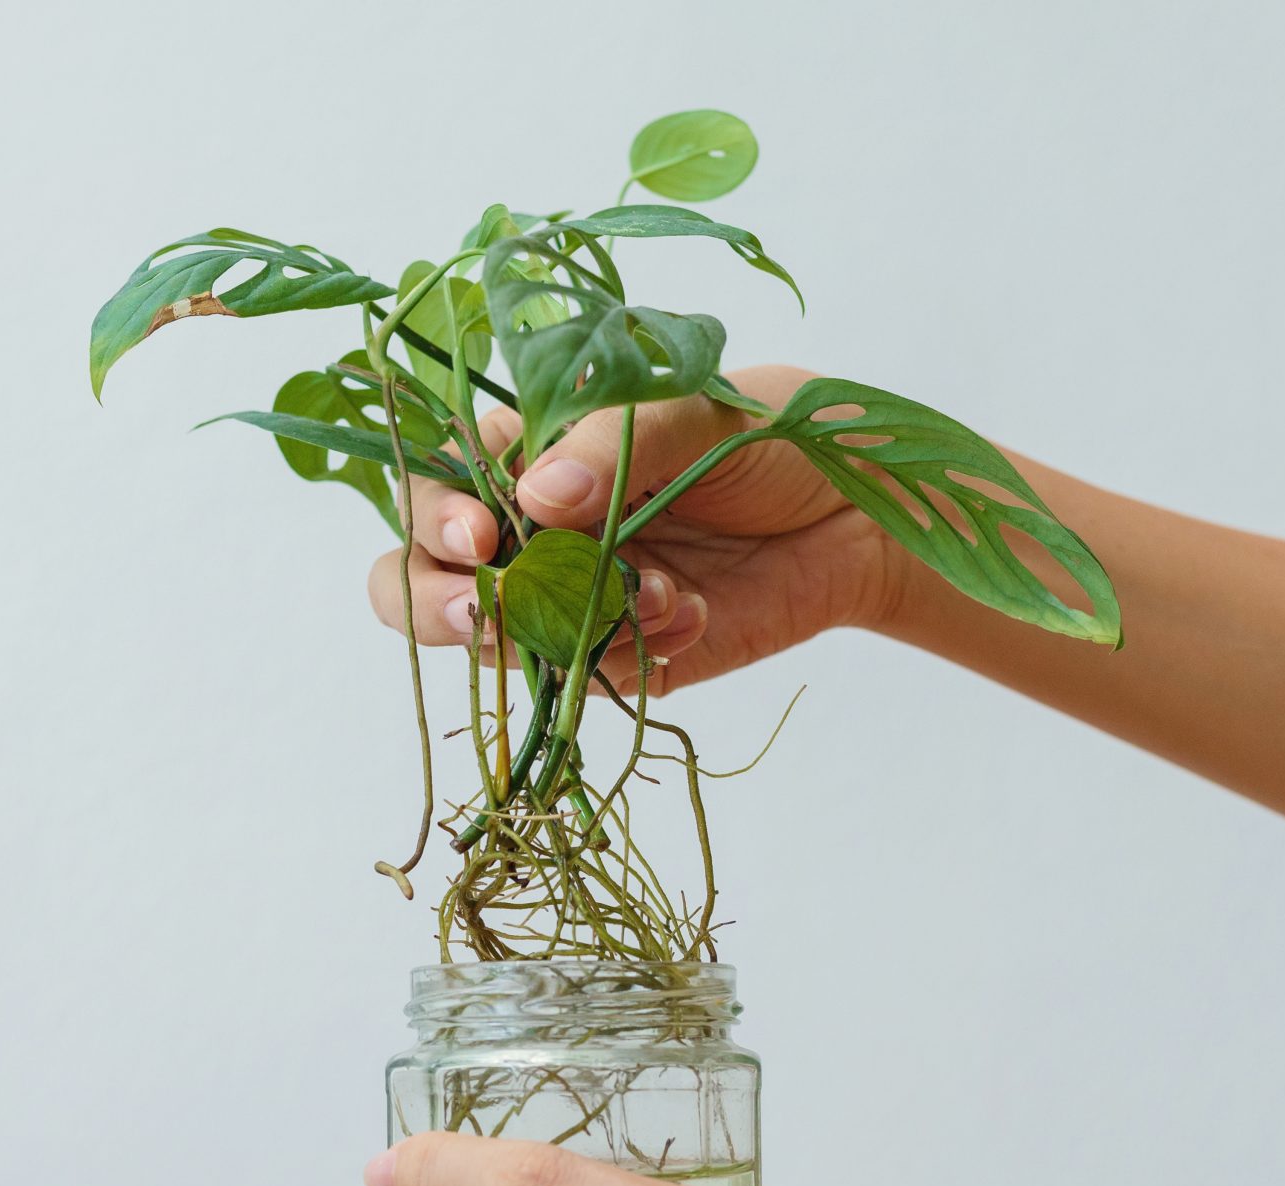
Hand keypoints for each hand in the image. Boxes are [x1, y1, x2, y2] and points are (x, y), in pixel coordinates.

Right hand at [366, 365, 907, 696]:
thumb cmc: (774, 439)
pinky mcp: (611, 655)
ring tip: (661, 593)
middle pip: (421, 574)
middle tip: (482, 609)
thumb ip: (614, 445)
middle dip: (436, 599)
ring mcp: (564, 597)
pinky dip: (628, 647)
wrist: (863, 519)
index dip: (436, 513)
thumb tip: (535, 494)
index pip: (438, 481)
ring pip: (491, 638)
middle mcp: (531, 526)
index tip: (480, 532)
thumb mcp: (697, 414)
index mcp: (532, 450)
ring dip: (565, 625)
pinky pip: (577, 674)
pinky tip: (692, 613)